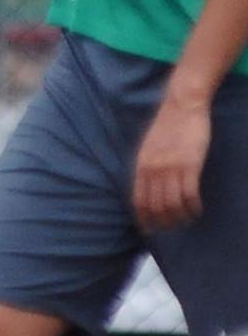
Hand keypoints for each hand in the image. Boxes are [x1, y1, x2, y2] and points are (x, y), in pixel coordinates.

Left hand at [134, 96, 210, 233]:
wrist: (181, 106)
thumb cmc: (167, 127)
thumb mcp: (148, 148)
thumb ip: (147, 167)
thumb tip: (148, 187)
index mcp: (140, 166)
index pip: (138, 200)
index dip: (143, 218)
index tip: (149, 229)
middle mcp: (152, 170)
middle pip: (155, 206)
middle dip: (163, 222)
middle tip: (172, 228)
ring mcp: (171, 168)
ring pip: (172, 204)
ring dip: (180, 217)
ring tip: (187, 220)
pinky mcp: (189, 165)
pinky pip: (189, 195)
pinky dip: (193, 207)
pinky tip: (197, 210)